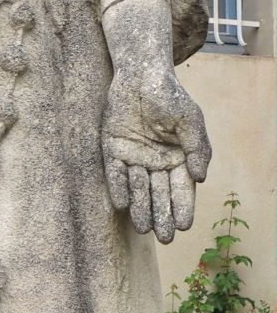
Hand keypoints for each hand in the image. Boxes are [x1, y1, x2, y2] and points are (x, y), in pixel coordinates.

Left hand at [102, 69, 210, 242]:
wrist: (141, 74)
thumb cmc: (170, 96)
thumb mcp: (191, 121)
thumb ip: (198, 149)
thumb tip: (201, 179)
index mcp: (178, 158)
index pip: (181, 189)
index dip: (183, 207)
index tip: (183, 226)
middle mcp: (155, 162)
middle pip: (159, 194)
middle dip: (162, 215)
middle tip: (163, 238)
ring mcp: (134, 157)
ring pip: (138, 188)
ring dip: (141, 207)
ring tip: (143, 227)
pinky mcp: (113, 149)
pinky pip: (115, 173)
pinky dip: (118, 187)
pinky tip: (121, 204)